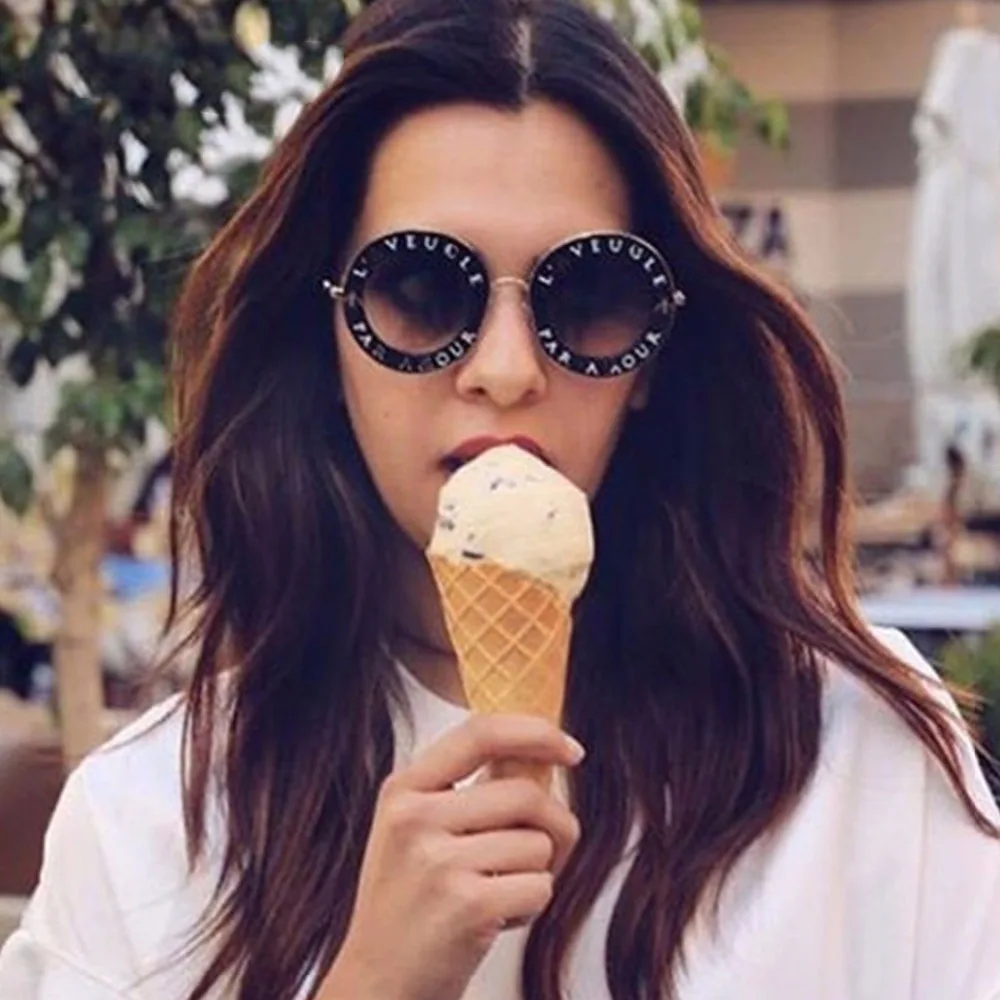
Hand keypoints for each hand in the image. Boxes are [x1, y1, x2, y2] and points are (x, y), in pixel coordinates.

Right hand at [318, 713, 584, 999]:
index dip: (537, 733)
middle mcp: (415, 818)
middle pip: (526, 794)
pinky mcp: (466, 907)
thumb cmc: (407, 905)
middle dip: (552, 826)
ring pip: (539, 844)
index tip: (571, 750)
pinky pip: (540, 886)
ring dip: (535, 873)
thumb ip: (466, 790)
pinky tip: (495, 919)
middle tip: (537, 855)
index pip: (481, 733)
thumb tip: (542, 758)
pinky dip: (530, 907)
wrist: (377, 985)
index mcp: (403, 789)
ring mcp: (438, 862)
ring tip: (495, 893)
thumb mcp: (415, 830)